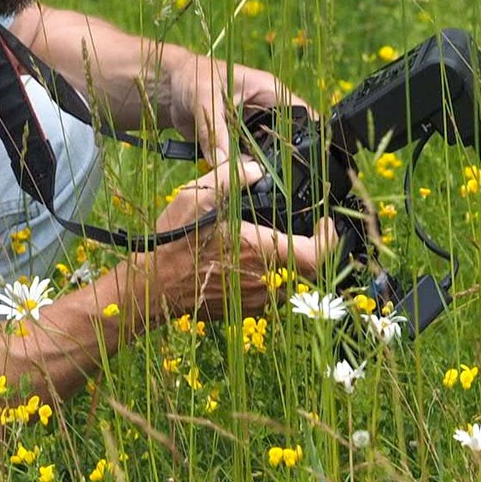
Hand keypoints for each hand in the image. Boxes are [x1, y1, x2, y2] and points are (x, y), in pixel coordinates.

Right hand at [151, 161, 335, 318]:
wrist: (150, 288)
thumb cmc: (174, 243)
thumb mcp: (198, 196)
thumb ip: (233, 176)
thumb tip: (257, 169)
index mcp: (266, 254)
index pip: (319, 254)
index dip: (330, 237)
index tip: (324, 222)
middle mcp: (268, 284)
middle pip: (309, 269)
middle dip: (310, 247)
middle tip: (302, 227)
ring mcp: (257, 302)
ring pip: (290, 282)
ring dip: (289, 263)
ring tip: (274, 242)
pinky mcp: (244, 312)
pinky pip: (270, 295)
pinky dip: (270, 277)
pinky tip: (252, 261)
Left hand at [166, 51, 308, 168]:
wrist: (169, 88)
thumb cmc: (192, 78)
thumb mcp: (205, 99)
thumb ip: (214, 130)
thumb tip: (222, 162)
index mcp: (268, 92)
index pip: (299, 113)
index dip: (308, 134)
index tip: (307, 159)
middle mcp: (265, 113)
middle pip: (284, 140)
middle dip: (279, 160)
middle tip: (268, 177)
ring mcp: (251, 130)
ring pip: (265, 155)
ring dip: (257, 169)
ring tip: (248, 181)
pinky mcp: (236, 145)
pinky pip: (244, 162)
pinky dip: (240, 172)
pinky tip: (234, 181)